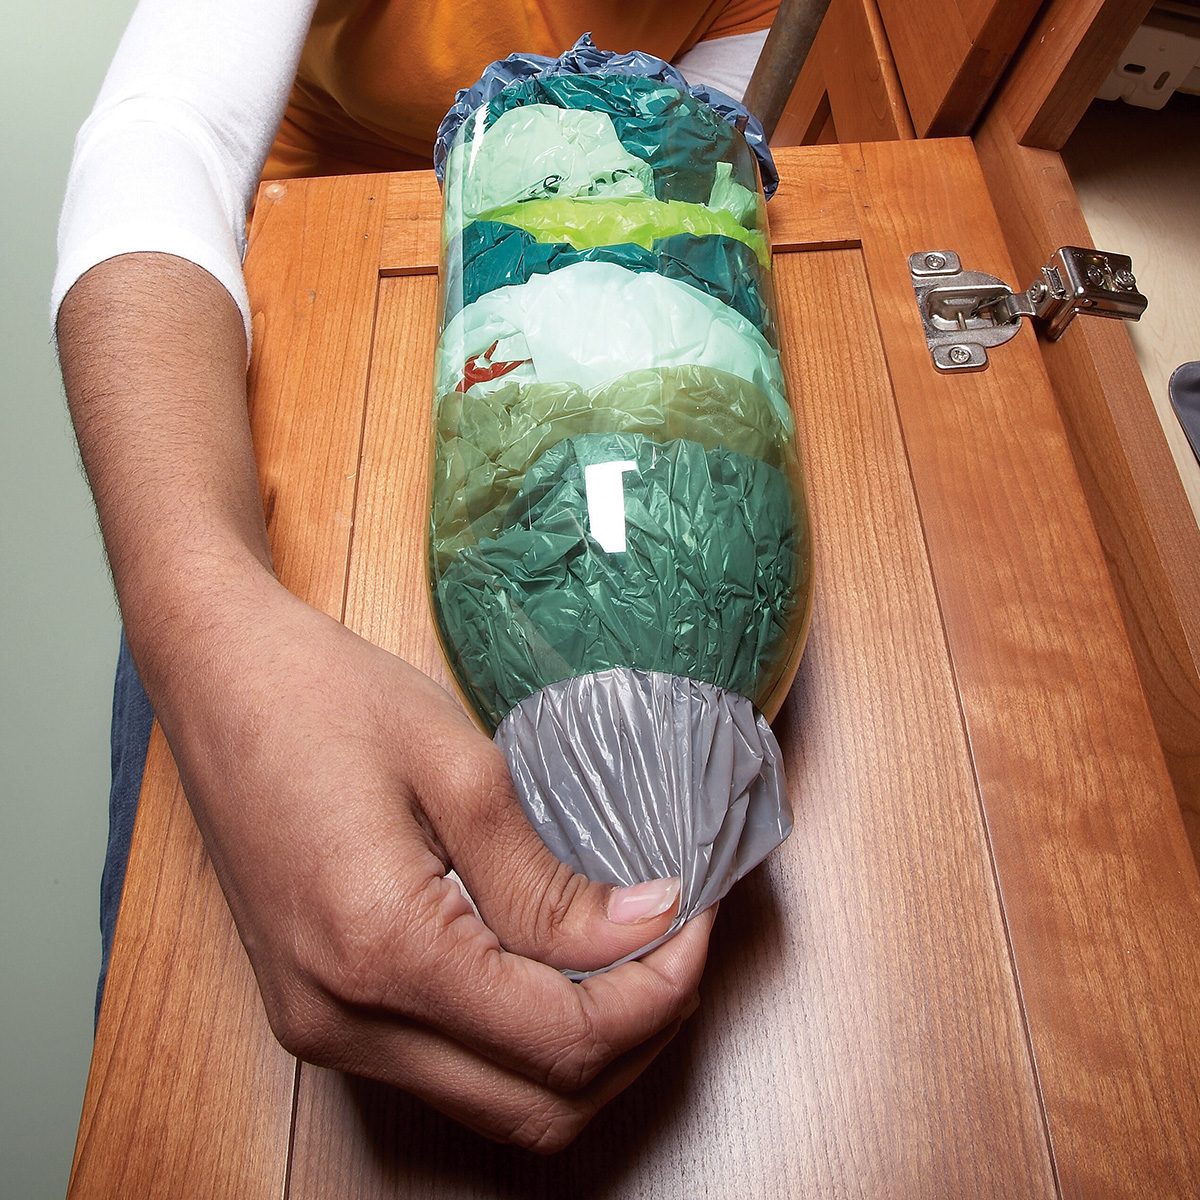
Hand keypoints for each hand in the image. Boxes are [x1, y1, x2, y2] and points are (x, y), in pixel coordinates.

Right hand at [139, 566, 713, 1151]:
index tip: (697, 919)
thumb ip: (547, 880)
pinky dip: (522, 1038)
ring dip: (582, 1048)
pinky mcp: (317, 1011)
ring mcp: (321, 1027)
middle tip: (679, 945)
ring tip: (632, 955)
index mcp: (382, 952)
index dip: (657, 992)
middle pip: (537, 1107)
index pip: (564, 1041)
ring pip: (496, 1101)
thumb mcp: (459, 770)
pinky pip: (447, 1067)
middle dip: (634, 1038)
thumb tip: (643, 929)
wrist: (217, 679)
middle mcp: (343, 1020)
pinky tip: (555, 964)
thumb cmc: (326, 699)